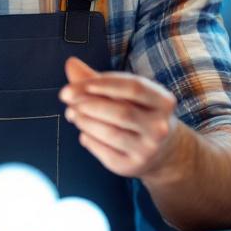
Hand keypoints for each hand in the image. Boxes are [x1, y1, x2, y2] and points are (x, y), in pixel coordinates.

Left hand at [59, 56, 180, 179]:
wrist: (161, 152)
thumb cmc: (137, 113)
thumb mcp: (126, 93)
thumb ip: (98, 79)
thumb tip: (70, 64)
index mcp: (163, 101)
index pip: (134, 87)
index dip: (103, 84)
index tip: (75, 84)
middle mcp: (160, 127)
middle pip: (121, 112)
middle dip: (88, 103)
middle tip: (66, 98)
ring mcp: (148, 149)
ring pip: (110, 133)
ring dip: (84, 121)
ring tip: (71, 113)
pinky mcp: (132, 166)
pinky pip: (104, 151)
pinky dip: (88, 139)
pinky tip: (83, 132)